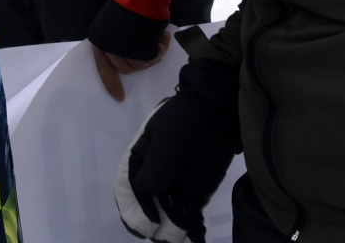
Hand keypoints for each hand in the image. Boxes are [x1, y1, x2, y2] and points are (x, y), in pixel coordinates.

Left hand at [93, 30, 170, 101]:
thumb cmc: (128, 3)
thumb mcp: (115, 24)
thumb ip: (118, 40)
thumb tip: (129, 57)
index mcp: (99, 41)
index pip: (104, 69)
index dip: (112, 84)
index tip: (120, 98)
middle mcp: (108, 48)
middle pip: (127, 68)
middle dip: (141, 59)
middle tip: (152, 45)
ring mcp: (123, 50)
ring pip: (141, 64)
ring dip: (152, 52)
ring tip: (157, 35)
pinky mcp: (140, 50)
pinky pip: (153, 58)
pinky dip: (161, 48)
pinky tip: (163, 35)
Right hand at [113, 58, 240, 242]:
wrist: (216, 113)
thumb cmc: (185, 120)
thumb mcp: (168, 137)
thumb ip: (157, 164)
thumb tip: (146, 190)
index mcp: (138, 163)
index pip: (128, 192)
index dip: (134, 212)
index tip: (146, 226)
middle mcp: (153, 180)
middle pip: (147, 210)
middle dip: (156, 226)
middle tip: (167, 236)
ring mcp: (174, 190)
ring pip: (169, 218)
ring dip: (174, 231)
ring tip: (184, 237)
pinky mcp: (194, 196)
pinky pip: (189, 217)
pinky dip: (192, 230)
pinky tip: (197, 236)